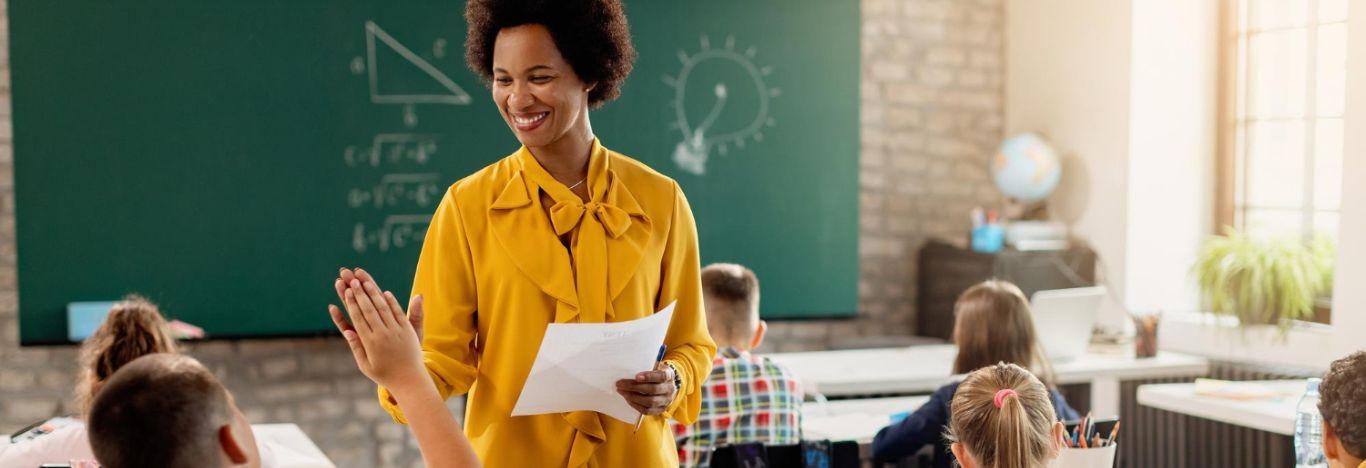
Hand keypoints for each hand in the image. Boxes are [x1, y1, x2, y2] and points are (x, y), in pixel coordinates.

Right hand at [328, 276, 426, 391]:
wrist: (409, 381)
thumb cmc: (384, 374)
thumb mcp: (365, 365)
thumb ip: (357, 347)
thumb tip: (347, 331)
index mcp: (370, 343)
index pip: (358, 318)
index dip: (352, 303)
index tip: (346, 291)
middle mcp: (383, 335)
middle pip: (369, 309)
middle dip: (359, 293)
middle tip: (352, 280)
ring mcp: (396, 331)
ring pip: (383, 308)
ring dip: (373, 293)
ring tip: (365, 281)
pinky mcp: (408, 331)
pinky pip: (399, 313)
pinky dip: (392, 302)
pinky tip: (385, 293)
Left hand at [614, 363, 676, 415]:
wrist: (666, 385)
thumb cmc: (656, 373)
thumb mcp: (655, 367)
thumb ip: (646, 367)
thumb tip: (627, 369)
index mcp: (669, 376)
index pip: (661, 376)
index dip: (649, 377)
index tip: (636, 376)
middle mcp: (670, 389)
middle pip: (653, 390)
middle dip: (635, 387)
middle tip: (620, 384)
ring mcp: (666, 401)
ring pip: (650, 402)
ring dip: (633, 397)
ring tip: (622, 391)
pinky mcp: (660, 409)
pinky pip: (647, 410)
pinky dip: (636, 405)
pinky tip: (627, 399)